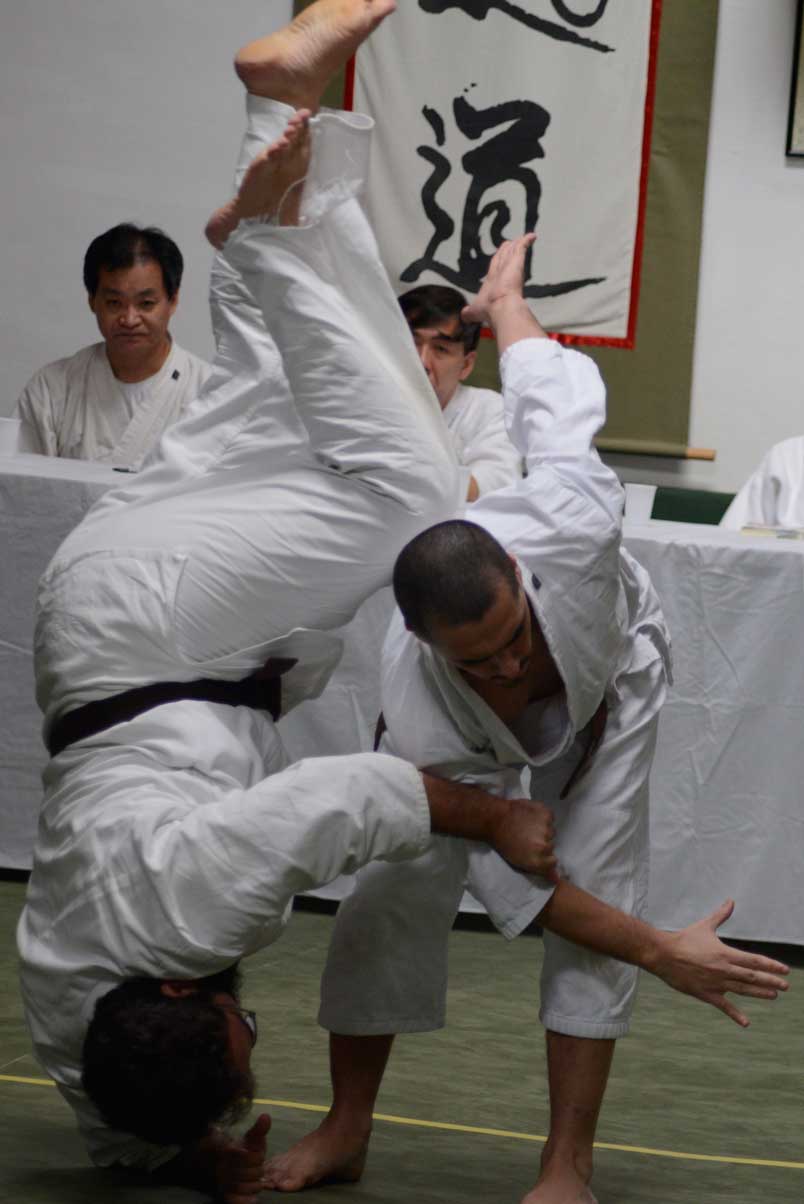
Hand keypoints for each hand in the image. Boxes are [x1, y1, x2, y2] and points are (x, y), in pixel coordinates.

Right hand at [213, 1113, 270, 1203]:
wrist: (233, 1167)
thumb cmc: (246, 1151)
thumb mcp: (253, 1140)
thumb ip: (259, 1129)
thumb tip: (266, 1116)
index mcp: (228, 1149)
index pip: (243, 1155)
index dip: (255, 1157)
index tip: (257, 1155)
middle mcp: (221, 1165)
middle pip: (246, 1172)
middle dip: (257, 1170)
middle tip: (259, 1169)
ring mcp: (221, 1181)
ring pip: (242, 1186)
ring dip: (255, 1185)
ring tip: (257, 1181)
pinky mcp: (223, 1195)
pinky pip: (234, 1200)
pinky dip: (246, 1199)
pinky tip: (253, 1196)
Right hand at [462, 233, 536, 325]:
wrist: (500, 307)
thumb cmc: (489, 310)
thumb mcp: (475, 312)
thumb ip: (469, 313)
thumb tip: (462, 316)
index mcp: (491, 282)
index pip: (494, 268)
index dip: (496, 262)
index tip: (498, 258)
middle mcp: (499, 272)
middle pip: (502, 257)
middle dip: (504, 250)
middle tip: (508, 244)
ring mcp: (508, 266)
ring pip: (512, 252)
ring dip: (516, 245)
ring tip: (521, 240)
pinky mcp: (516, 262)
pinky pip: (522, 248)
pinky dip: (526, 241)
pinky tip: (532, 236)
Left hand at [490, 797, 558, 882]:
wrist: (495, 818)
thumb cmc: (503, 842)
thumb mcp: (518, 861)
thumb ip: (539, 869)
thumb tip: (557, 878)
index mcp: (537, 860)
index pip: (553, 863)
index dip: (546, 858)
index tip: (537, 852)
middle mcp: (544, 846)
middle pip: (551, 846)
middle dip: (542, 843)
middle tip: (528, 838)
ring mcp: (546, 828)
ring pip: (550, 831)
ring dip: (542, 829)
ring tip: (527, 826)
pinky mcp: (546, 813)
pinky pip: (550, 817)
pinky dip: (542, 816)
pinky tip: (530, 816)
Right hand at [651, 900, 789, 1026]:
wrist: (663, 954)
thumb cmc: (684, 939)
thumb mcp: (705, 926)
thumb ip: (721, 915)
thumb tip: (731, 901)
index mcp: (725, 953)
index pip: (753, 960)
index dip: (770, 965)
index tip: (784, 969)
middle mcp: (723, 969)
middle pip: (752, 977)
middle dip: (771, 980)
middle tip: (786, 986)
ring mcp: (716, 983)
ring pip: (743, 990)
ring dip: (760, 993)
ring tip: (774, 995)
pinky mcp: (706, 994)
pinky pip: (724, 1006)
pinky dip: (735, 1014)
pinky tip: (746, 1023)